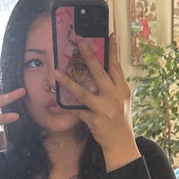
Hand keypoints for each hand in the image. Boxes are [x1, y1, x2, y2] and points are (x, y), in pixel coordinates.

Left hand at [54, 33, 139, 171]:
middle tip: (80, 43)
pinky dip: (68, 107)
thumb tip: (101, 70)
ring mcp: (104, 109)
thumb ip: (113, 86)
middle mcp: (114, 97)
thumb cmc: (120, 120)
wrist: (121, 143)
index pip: (117, 67)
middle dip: (89, 57)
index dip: (113, 50)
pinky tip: (59, 102)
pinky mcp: (95, 121)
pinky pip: (78, 111)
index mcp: (122, 90)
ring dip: (68, 82)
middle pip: (100, 73)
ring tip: (56, 73)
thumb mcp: (122, 101)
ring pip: (83, 93)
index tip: (110, 34)